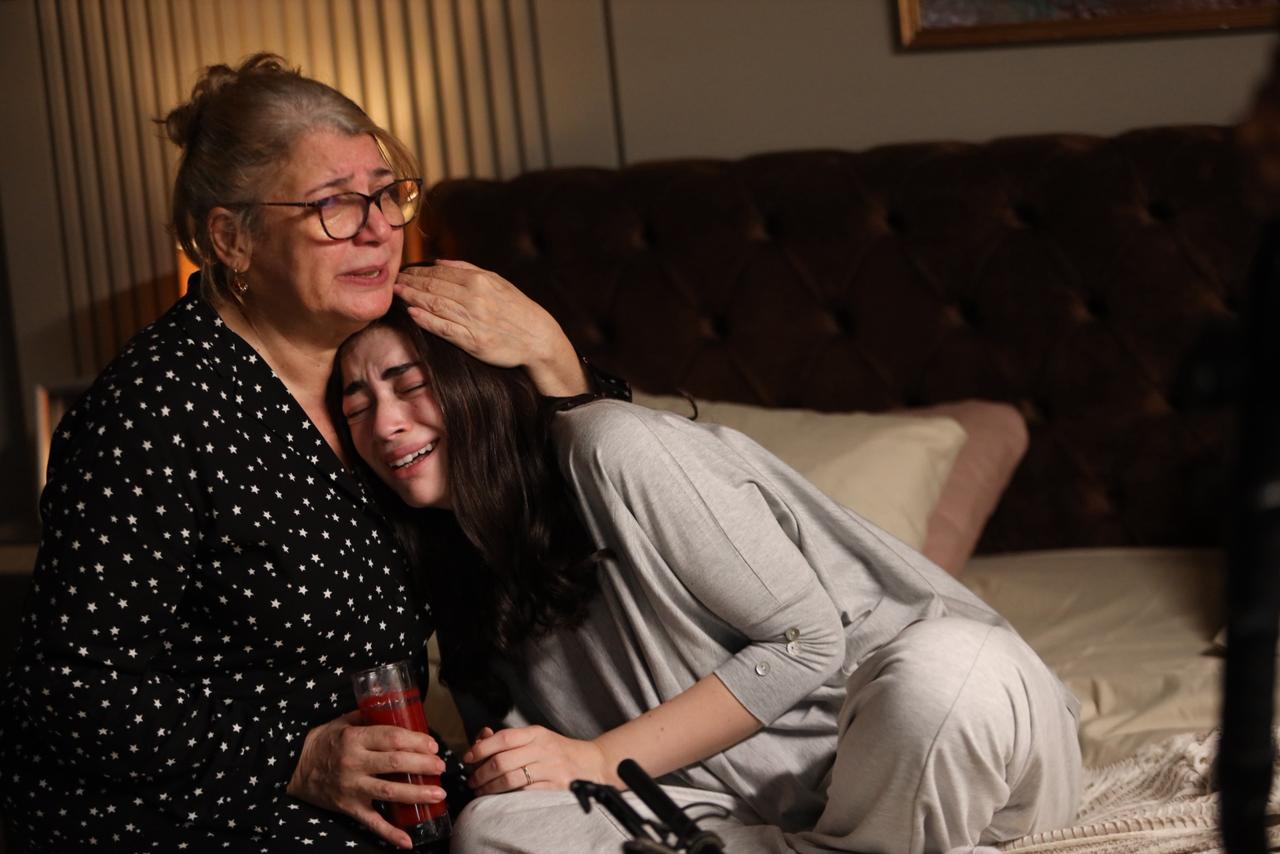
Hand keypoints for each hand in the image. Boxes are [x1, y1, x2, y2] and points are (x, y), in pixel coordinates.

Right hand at [287, 710, 446, 849]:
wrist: (293, 768)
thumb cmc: (323, 742)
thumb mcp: (342, 722)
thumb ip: (368, 716)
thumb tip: (397, 710)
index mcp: (355, 738)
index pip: (391, 738)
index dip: (416, 741)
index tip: (432, 745)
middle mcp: (354, 763)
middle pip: (395, 764)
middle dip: (422, 765)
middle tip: (441, 766)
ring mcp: (351, 788)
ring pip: (389, 792)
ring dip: (416, 794)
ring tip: (439, 794)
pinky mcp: (348, 807)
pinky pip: (371, 823)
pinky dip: (390, 833)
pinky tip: (409, 841)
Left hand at [394, 260, 588, 395]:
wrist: (537, 337)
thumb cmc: (516, 309)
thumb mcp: (497, 282)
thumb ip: (467, 270)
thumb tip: (439, 262)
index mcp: (479, 281)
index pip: (440, 274)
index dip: (417, 272)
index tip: (402, 272)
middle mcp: (474, 298)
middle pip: (433, 287)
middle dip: (410, 283)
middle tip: (392, 281)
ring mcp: (472, 320)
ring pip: (434, 305)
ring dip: (413, 297)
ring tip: (397, 293)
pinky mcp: (472, 341)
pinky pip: (444, 328)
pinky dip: (426, 319)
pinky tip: (412, 313)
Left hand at [462, 724, 610, 794]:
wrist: (592, 763)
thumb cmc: (559, 750)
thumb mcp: (536, 737)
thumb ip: (509, 738)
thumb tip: (481, 737)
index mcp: (536, 733)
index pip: (503, 738)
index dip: (481, 748)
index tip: (468, 757)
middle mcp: (543, 749)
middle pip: (503, 761)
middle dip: (481, 773)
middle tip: (472, 780)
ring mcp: (550, 769)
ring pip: (511, 779)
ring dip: (490, 787)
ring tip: (481, 790)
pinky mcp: (555, 787)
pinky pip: (525, 793)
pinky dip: (508, 796)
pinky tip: (500, 798)